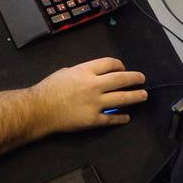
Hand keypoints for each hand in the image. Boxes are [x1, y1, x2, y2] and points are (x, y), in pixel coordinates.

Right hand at [31, 58, 147, 133]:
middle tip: (142, 79)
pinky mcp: (93, 119)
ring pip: (122, 98)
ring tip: (143, 95)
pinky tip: (127, 117)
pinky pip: (111, 118)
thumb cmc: (49, 88)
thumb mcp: (66, 71)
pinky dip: (121, 118)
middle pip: (120, 79)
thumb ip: (82, 72)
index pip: (110, 64)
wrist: (40, 109)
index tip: (123, 68)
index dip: (120, 65)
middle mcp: (94, 85)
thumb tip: (93, 74)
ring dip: (135, 96)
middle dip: (134, 78)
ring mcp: (95, 103)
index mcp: (86, 71)